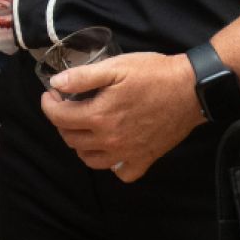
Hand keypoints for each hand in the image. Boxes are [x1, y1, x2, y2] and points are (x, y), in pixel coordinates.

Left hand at [39, 50, 204, 182]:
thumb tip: (56, 84)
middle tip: (67, 105)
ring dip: (80, 143)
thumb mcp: (115, 66)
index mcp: (99, 116)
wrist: (191, 89)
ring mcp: (128, 153)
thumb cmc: (152, 73)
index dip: (48, 104)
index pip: (58, 117)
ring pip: (90, 159)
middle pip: (70, 139)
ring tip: (84, 125)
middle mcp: (110, 140)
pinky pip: (121, 173)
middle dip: (62, 121)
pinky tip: (111, 147)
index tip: (51, 93)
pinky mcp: (145, 160)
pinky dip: (111, 164)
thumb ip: (82, 77)